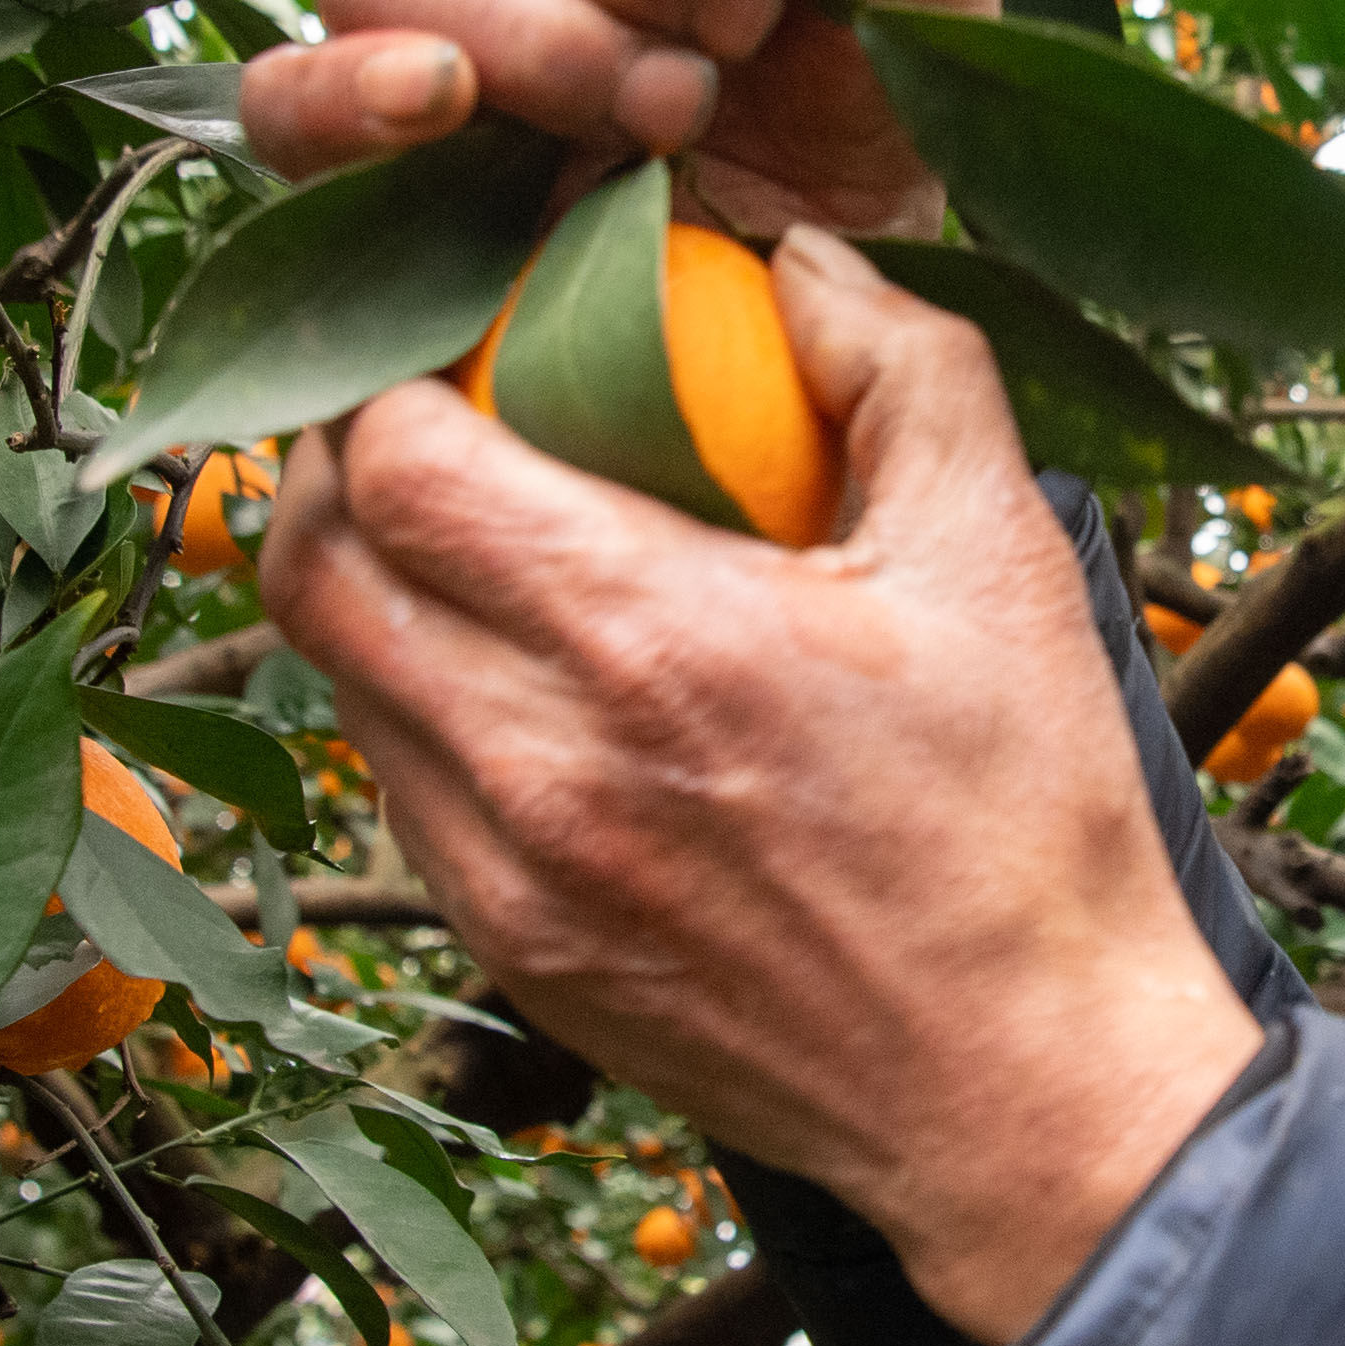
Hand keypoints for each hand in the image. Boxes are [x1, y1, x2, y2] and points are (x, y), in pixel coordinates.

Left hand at [258, 228, 1261, 1345]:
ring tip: (457, 541)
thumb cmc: (1029, 821)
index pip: (398, 464)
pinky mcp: (512, 958)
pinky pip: (397, 792)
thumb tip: (788, 252)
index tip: (460, 342)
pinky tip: (516, 679)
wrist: (1032, 1093)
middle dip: (339, 469)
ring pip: (337, 683)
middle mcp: (542, 766)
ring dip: (369, 591)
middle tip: (418, 418)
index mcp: (654, 642)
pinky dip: (418, 707)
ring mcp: (507, 880)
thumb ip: (900, 363)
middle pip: (312, 569)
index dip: (397, 378)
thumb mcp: (1007, 552)